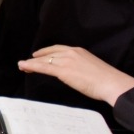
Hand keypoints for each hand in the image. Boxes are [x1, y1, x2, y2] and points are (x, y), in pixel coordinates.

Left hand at [19, 45, 133, 105]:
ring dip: (31, 63)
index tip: (39, 56)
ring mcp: (67, 60)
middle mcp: (71, 53)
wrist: (111, 82)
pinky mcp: (63, 70)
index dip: (47, 53)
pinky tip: (24, 66)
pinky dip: (32, 66)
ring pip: (44, 60)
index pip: (58, 50)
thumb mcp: (91, 69)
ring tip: (22, 65)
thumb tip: (76, 75)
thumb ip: (81, 68)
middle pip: (49, 54)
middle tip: (27, 61)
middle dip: (37, 58)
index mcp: (79, 51)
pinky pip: (44, 67)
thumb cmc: (105, 80)